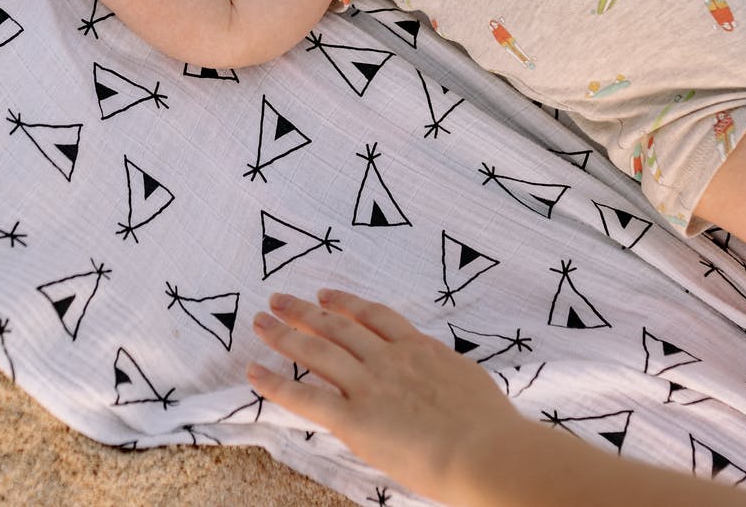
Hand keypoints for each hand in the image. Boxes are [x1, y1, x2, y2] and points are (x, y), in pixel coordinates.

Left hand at [248, 289, 525, 500]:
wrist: (486, 449)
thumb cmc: (491, 426)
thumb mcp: (469, 382)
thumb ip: (444, 376)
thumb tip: (441, 379)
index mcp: (419, 349)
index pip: (374, 317)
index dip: (345, 303)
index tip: (325, 295)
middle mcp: (388, 359)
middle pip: (337, 326)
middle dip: (304, 311)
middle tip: (278, 298)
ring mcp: (368, 385)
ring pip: (316, 351)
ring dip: (284, 333)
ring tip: (261, 320)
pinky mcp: (354, 418)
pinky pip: (305, 397)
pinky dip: (276, 383)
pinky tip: (254, 371)